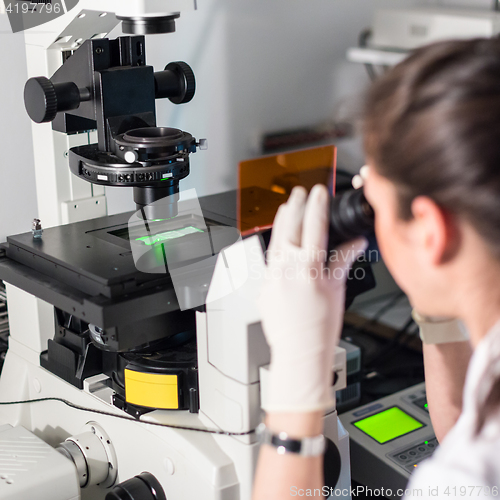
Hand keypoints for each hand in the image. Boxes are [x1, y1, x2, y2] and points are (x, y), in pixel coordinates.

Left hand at [258, 185, 366, 412]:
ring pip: (275, 240)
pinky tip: (279, 240)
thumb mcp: (337, 290)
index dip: (317, 205)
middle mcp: (287, 269)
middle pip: (290, 228)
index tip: (319, 192)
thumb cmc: (321, 328)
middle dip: (295, 206)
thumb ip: (342, 261)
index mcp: (310, 268)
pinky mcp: (264, 286)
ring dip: (281, 221)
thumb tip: (354, 242)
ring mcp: (272, 277)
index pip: (314, 227)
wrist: (300, 352)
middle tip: (299, 192)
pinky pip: (269, 259)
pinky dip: (275, 245)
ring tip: (286, 207)